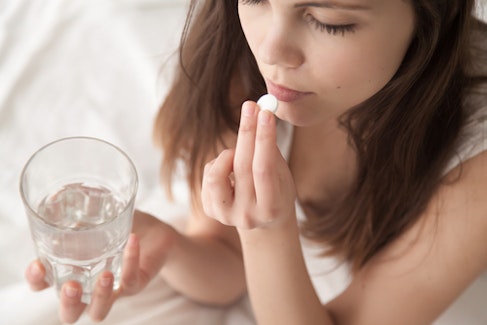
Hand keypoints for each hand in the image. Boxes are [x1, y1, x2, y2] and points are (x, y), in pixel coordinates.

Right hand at [25, 210, 175, 322]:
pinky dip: (131, 260)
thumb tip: (59, 192)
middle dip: (67, 303)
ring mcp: (112, 289)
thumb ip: (81, 203)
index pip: (43, 284)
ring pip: (99, 311)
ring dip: (99, 297)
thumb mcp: (100, 212)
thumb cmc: (122, 226)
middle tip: (71, 286)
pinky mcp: (135, 284)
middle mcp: (88, 285)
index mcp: (70, 269)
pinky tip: (132, 240)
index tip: (38, 265)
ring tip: (104, 275)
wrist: (155, 233)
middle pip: (69, 312)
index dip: (37, 280)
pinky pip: (131, 281)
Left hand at [201, 101, 295, 228]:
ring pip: (217, 173)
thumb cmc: (276, 189)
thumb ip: (270, 150)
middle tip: (251, 106)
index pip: (264, 168)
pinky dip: (219, 163)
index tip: (265, 112)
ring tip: (238, 153)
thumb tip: (260, 113)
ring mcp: (226, 215)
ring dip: (228, 153)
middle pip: (242, 167)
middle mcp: (247, 216)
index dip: (264, 139)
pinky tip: (230, 168)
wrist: (263, 219)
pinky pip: (208, 175)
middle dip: (247, 132)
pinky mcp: (210, 210)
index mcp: (271, 208)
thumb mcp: (282, 174)